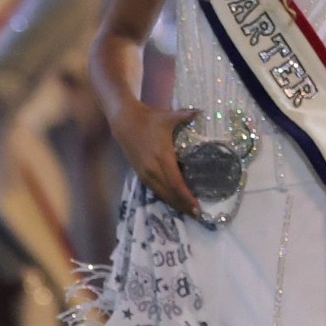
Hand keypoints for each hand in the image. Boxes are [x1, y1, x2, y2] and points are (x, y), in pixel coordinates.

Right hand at [109, 100, 199, 215]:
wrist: (123, 120)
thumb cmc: (148, 118)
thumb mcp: (168, 117)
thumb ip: (186, 115)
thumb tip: (201, 112)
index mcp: (162, 156)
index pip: (176, 183)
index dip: (187, 197)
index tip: (198, 207)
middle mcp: (153, 168)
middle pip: (170, 193)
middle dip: (183, 205)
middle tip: (196, 214)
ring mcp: (144, 171)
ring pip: (160, 193)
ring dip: (173, 203)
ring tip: (185, 211)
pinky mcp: (139, 172)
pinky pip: (153, 189)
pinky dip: (163, 196)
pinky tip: (171, 200)